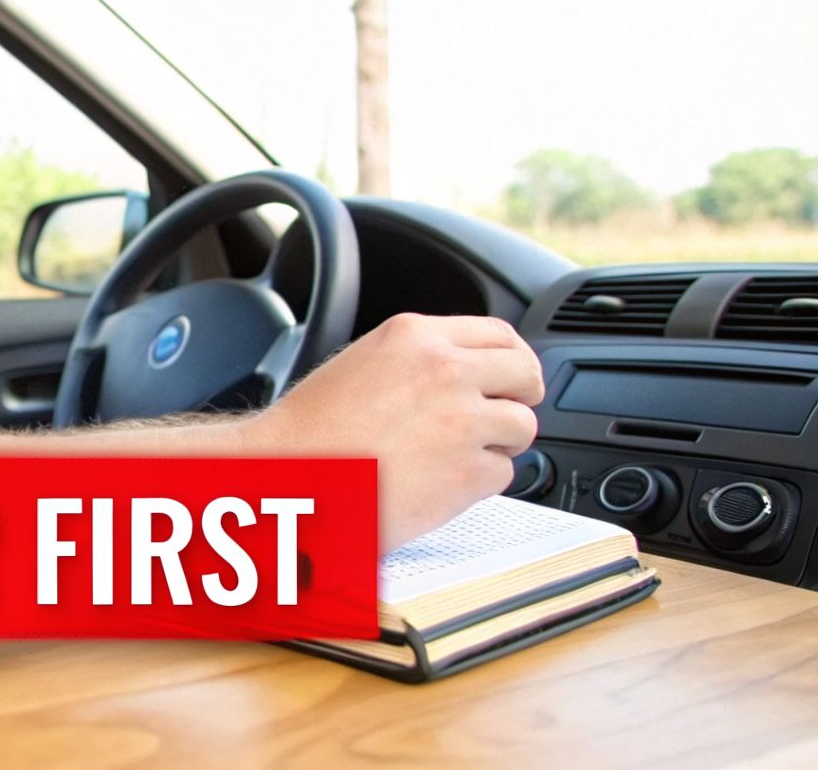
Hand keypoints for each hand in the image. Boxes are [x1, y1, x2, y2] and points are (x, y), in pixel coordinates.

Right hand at [253, 313, 544, 551]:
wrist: (291, 478)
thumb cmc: (312, 430)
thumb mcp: (365, 363)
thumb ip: (418, 358)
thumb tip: (467, 370)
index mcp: (416, 336)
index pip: (500, 335)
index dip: (512, 360)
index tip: (511, 378)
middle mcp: (446, 370)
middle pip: (526, 375)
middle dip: (519, 398)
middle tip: (499, 418)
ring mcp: (462, 421)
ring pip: (521, 427)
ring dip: (498, 444)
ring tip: (455, 455)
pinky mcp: (468, 472)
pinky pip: (503, 474)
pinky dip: (479, 483)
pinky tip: (439, 482)